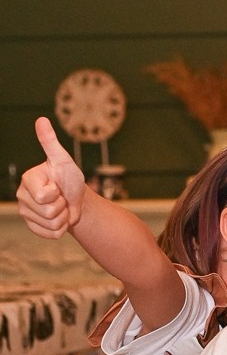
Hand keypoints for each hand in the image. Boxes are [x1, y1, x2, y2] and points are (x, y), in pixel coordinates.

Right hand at [18, 117, 85, 238]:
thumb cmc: (69, 178)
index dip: (57, 193)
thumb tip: (41, 119)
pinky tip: (59, 218)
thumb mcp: (63, 160)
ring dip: (63, 217)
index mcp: (27, 179)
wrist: (76, 200)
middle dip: (62, 206)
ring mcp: (26, 212)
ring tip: (61, 206)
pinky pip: (52, 234)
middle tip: (61, 197)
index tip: (57, 185)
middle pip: (49, 211)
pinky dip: (61, 229)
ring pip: (52, 224)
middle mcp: (22, 196)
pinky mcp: (33, 227)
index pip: (44, 196)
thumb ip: (50, 142)